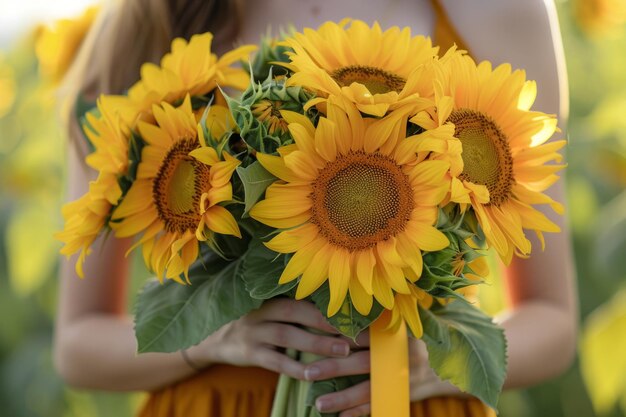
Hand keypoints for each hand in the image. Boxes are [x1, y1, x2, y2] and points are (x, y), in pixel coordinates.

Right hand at [186, 298, 350, 378]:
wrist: (215, 338)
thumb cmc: (254, 324)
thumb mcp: (269, 311)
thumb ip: (294, 309)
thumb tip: (334, 310)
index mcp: (270, 296)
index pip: (302, 296)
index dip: (328, 304)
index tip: (354, 311)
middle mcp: (262, 310)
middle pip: (296, 311)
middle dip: (326, 321)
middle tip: (354, 331)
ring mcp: (254, 331)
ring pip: (288, 335)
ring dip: (317, 343)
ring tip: (342, 351)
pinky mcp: (249, 353)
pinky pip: (275, 361)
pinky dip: (295, 368)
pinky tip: (312, 375)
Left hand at [303, 335, 463, 416]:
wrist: (445, 364)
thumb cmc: (411, 339)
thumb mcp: (399, 325)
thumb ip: (375, 321)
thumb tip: (337, 313)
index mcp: (395, 334)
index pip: (364, 333)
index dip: (341, 335)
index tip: (317, 335)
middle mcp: (399, 356)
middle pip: (362, 362)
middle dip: (334, 368)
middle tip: (308, 372)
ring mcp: (401, 378)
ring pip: (367, 390)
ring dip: (342, 398)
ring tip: (319, 403)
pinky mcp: (400, 395)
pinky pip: (377, 406)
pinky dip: (359, 413)